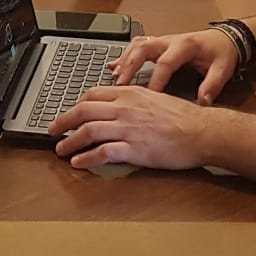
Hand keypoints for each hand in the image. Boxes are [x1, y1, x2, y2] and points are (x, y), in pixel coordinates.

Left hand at [49, 86, 219, 173]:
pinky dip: (86, 158)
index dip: (75, 105)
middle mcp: (125, 107)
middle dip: (63, 121)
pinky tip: (79, 162)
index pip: (93, 94)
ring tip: (61, 150)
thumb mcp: (156, 98)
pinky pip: (103, 152)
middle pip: (83, 111)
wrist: (203, 131)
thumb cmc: (184, 117)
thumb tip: (118, 108)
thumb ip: (134, 101)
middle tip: (53, 131)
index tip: (68, 114)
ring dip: (70, 141)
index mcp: (131, 93)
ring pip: (88, 131)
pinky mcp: (134, 148)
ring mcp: (129, 128)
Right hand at [101, 28, 239, 103]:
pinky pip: (136, 47)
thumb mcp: (223, 68)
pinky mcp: (158, 45)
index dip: (156, 79)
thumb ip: (213, 84)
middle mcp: (170, 41)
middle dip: (130, 66)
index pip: (166, 62)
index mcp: (185, 45)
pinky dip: (124, 57)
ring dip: (124, 61)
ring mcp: (162, 41)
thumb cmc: (221, 53)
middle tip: (120, 85)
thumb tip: (203, 100)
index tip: (148, 95)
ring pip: (137, 45)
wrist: (224, 38)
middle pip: (144, 48)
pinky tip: (112, 68)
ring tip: (114, 79)